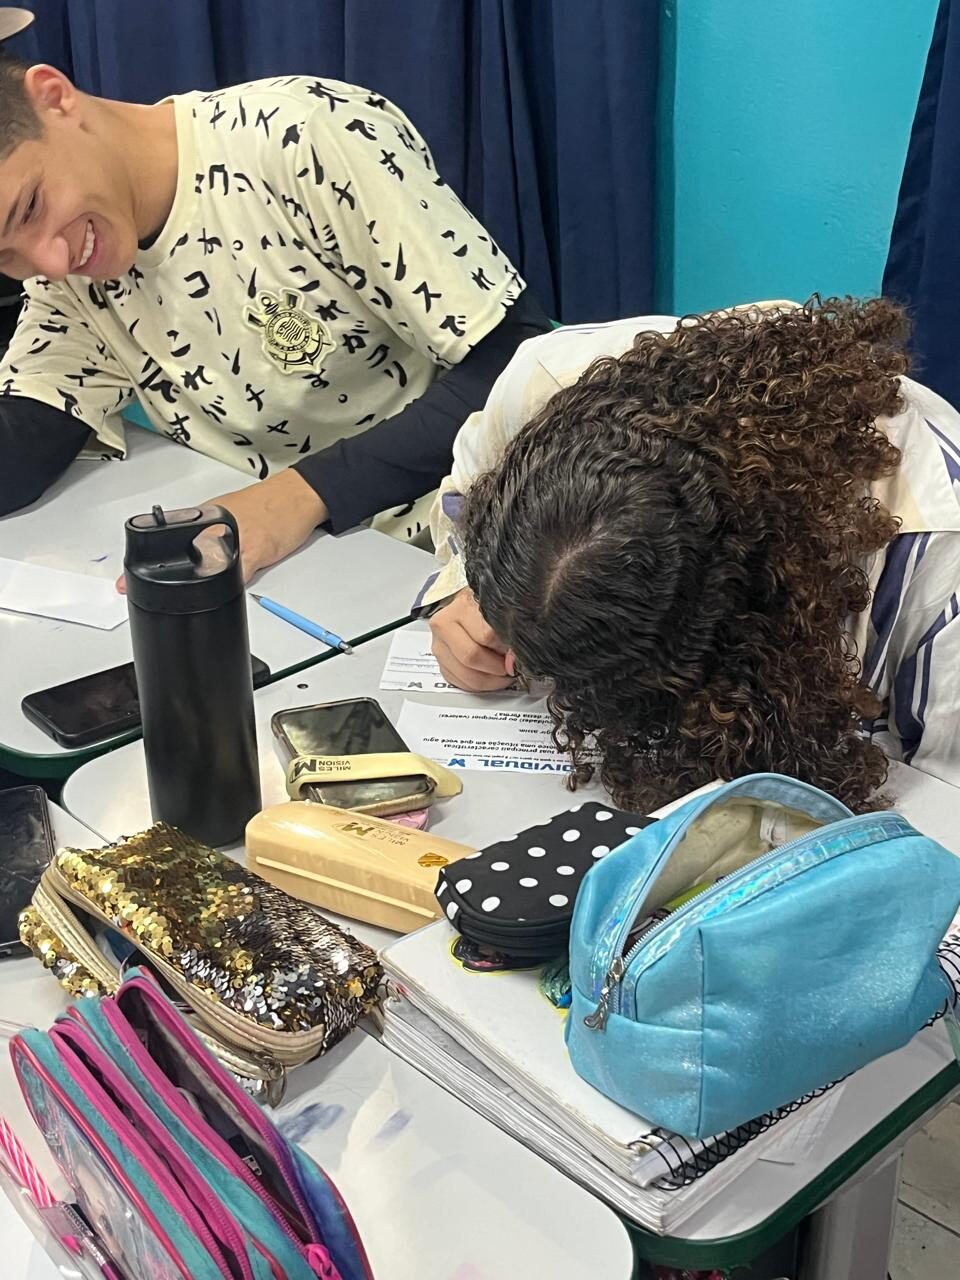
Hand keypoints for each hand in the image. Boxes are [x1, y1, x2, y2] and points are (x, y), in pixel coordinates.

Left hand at [116, 469, 327, 591]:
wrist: (299, 494)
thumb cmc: (270, 503)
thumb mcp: (231, 512)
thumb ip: (208, 531)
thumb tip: (192, 553)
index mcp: (206, 518)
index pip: (167, 541)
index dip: (144, 564)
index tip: (125, 582)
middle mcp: (214, 527)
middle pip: (181, 557)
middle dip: (160, 579)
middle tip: (135, 591)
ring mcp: (233, 539)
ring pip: (203, 565)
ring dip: (187, 584)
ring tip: (171, 601)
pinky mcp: (255, 551)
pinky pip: (235, 574)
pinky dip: (225, 587)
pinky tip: (217, 595)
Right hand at [429, 588, 514, 690]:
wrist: (466, 604)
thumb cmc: (484, 606)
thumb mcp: (498, 609)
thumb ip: (509, 629)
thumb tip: (513, 660)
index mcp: (461, 607)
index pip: (485, 636)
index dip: (504, 649)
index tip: (515, 653)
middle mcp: (445, 625)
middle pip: (471, 657)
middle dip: (496, 667)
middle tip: (509, 667)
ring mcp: (439, 644)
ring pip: (465, 674)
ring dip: (489, 680)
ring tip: (502, 674)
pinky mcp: (440, 661)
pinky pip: (459, 682)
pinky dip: (478, 684)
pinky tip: (489, 677)